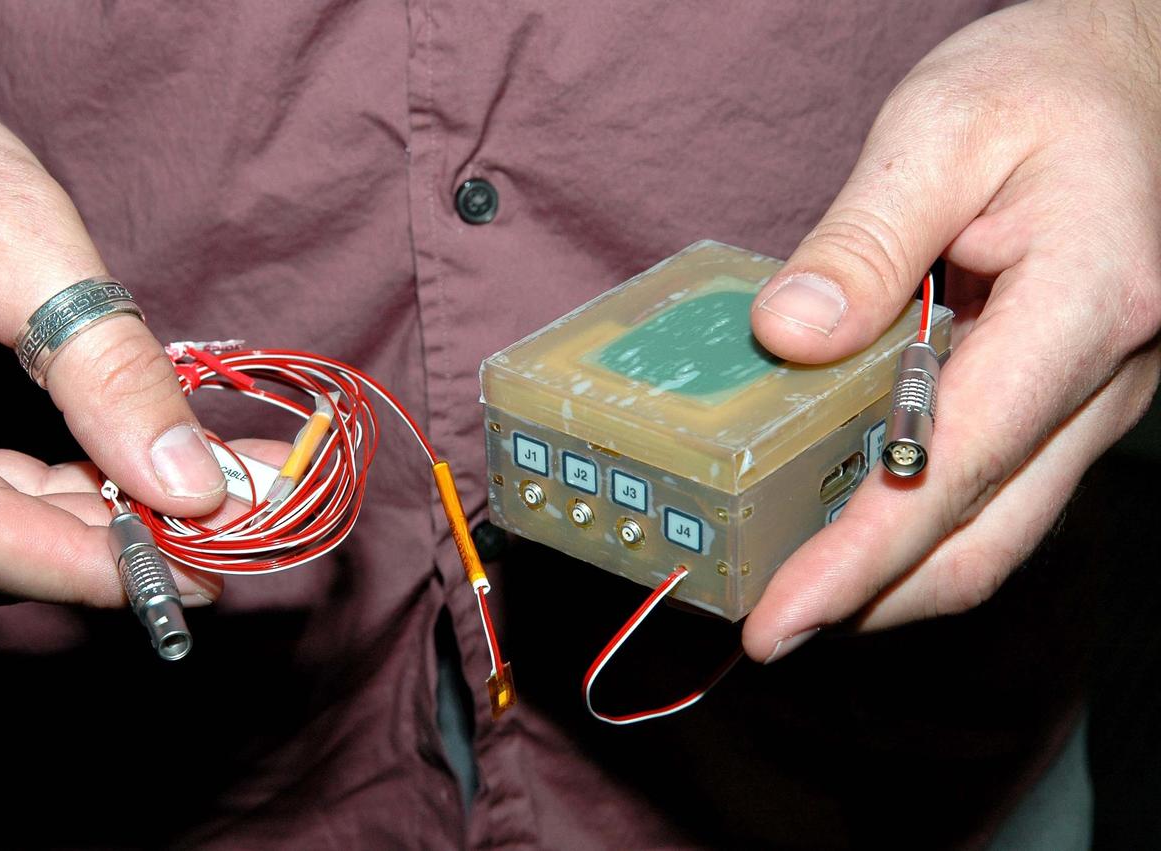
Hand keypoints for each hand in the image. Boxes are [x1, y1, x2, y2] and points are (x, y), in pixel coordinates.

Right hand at [0, 37, 226, 604]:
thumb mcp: (20, 251)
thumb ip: (104, 371)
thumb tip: (194, 485)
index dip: (87, 564)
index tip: (199, 572)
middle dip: (127, 539)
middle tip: (245, 520)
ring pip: (5, 528)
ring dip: (118, 518)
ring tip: (230, 492)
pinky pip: (3, 494)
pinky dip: (87, 486)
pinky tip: (165, 470)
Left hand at [741, 0, 1160, 660]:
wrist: (1130, 71)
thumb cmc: (1050, 81)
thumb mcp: (943, 128)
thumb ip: (863, 237)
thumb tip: (790, 334)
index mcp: (1084, 305)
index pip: (957, 466)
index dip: (864, 558)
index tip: (784, 618)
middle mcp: (1103, 377)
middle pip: (985, 535)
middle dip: (872, 598)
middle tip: (769, 629)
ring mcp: (1091, 397)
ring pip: (994, 528)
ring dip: (894, 576)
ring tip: (793, 589)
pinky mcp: (1063, 395)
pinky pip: (992, 487)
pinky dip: (918, 525)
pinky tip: (847, 521)